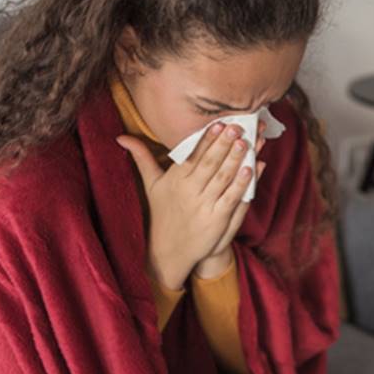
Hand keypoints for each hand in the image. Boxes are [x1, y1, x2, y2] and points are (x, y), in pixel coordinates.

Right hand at [119, 118, 266, 290]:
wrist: (169, 250)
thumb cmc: (162, 213)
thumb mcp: (150, 185)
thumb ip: (141, 157)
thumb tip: (121, 137)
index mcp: (175, 179)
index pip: (192, 155)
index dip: (206, 139)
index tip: (219, 123)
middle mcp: (188, 191)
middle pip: (209, 163)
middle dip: (223, 144)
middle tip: (237, 125)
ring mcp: (203, 206)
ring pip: (222, 178)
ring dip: (235, 159)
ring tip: (246, 142)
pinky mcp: (216, 220)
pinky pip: (231, 198)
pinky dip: (241, 184)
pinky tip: (251, 169)